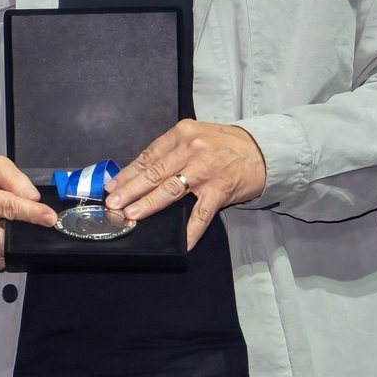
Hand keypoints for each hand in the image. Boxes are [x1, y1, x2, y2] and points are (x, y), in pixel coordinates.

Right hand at [0, 156, 57, 269]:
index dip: (31, 212)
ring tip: (23, 226)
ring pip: (9, 250)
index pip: (8, 206)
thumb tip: (33, 197)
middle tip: (47, 226)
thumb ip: (15, 178)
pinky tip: (12, 237)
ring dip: (22, 241)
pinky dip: (14, 249)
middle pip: (8, 236)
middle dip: (29, 232)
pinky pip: (5, 257)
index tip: (50, 218)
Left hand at [104, 121, 267, 249]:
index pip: (149, 156)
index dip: (128, 173)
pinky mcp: (221, 190)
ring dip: (149, 204)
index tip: (113, 186)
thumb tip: (140, 172)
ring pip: (171, 190)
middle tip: (113, 203)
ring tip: (132, 214)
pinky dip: (191, 230)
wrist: (263, 150)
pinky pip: (202, 214)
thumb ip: (171, 151)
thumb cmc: (225, 144)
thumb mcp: (195, 136)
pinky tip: (183, 242)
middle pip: (154, 173)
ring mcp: (206, 171)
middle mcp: (192, 149)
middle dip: (130, 190)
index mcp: (182, 134)